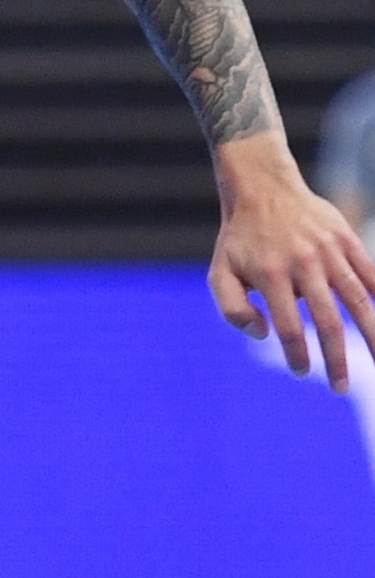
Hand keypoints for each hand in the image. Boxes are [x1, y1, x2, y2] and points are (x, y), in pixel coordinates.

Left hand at [209, 137, 374, 387]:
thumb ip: (233, 310)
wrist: (263, 189)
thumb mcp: (219, 274)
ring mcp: (330, 252)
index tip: (302, 372)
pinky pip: (371, 273)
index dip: (298, 355)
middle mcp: (304, 265)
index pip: (290, 328)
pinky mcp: (347, 240)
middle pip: (329, 321)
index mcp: (271, 276)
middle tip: (339, 387)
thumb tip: (265, 334)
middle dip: (337, 359)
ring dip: (373, 334)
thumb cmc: (239, 241)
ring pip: (360, 300)